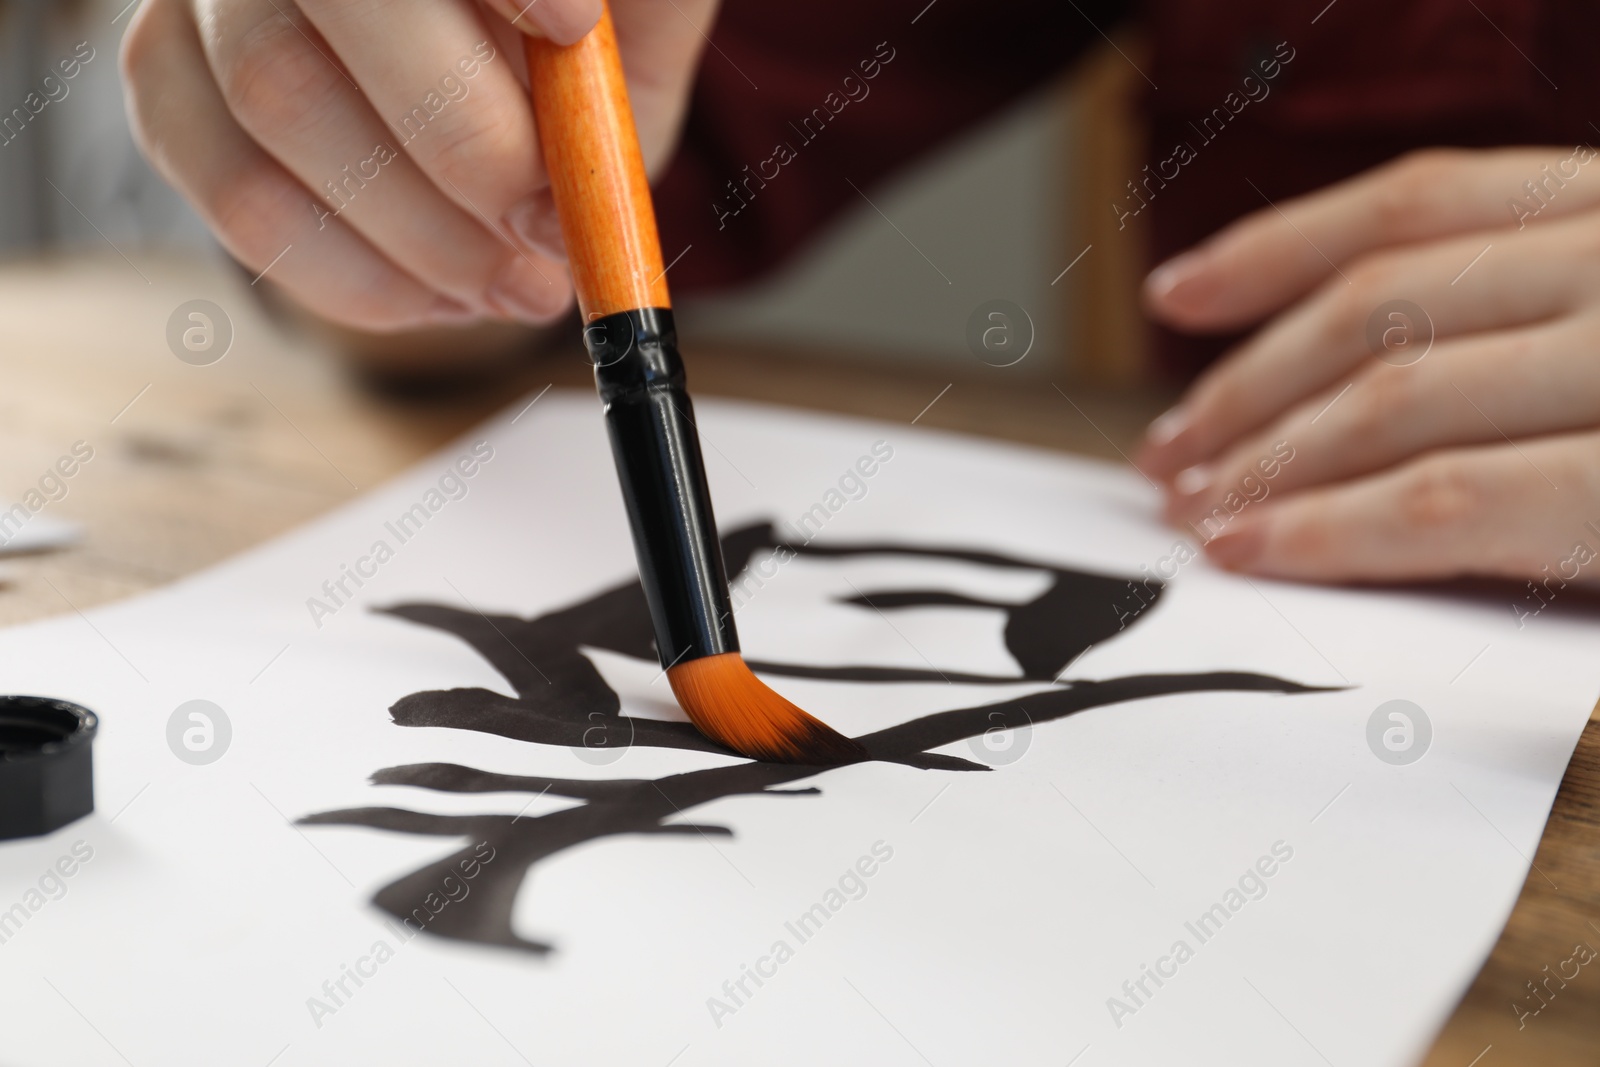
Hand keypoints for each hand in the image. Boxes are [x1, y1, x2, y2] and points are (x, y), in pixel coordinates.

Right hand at [121, 0, 715, 332]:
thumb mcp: (634, 20)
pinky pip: (235, 190)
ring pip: (276, 101)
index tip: (571, 27)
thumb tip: (592, 136)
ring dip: (420, 234)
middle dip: (468, 144)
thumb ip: (627, 46)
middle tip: (553, 232)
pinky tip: (444, 296)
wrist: (485, 54)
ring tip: (519, 286)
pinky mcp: (164, 75)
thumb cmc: (572, 28)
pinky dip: (354, 276)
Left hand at [1137, 147, 1599, 584]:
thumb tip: (1346, 377)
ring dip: (1265, 460)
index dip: (1274, 251)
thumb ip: (1522, 323)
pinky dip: (1327, 528)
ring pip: (1386, 397)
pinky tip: (1248, 549)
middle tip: (1165, 452)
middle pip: (1374, 306)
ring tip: (1192, 512)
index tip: (1173, 294)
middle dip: (1245, 385)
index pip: (1414, 205)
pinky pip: (1441, 500)